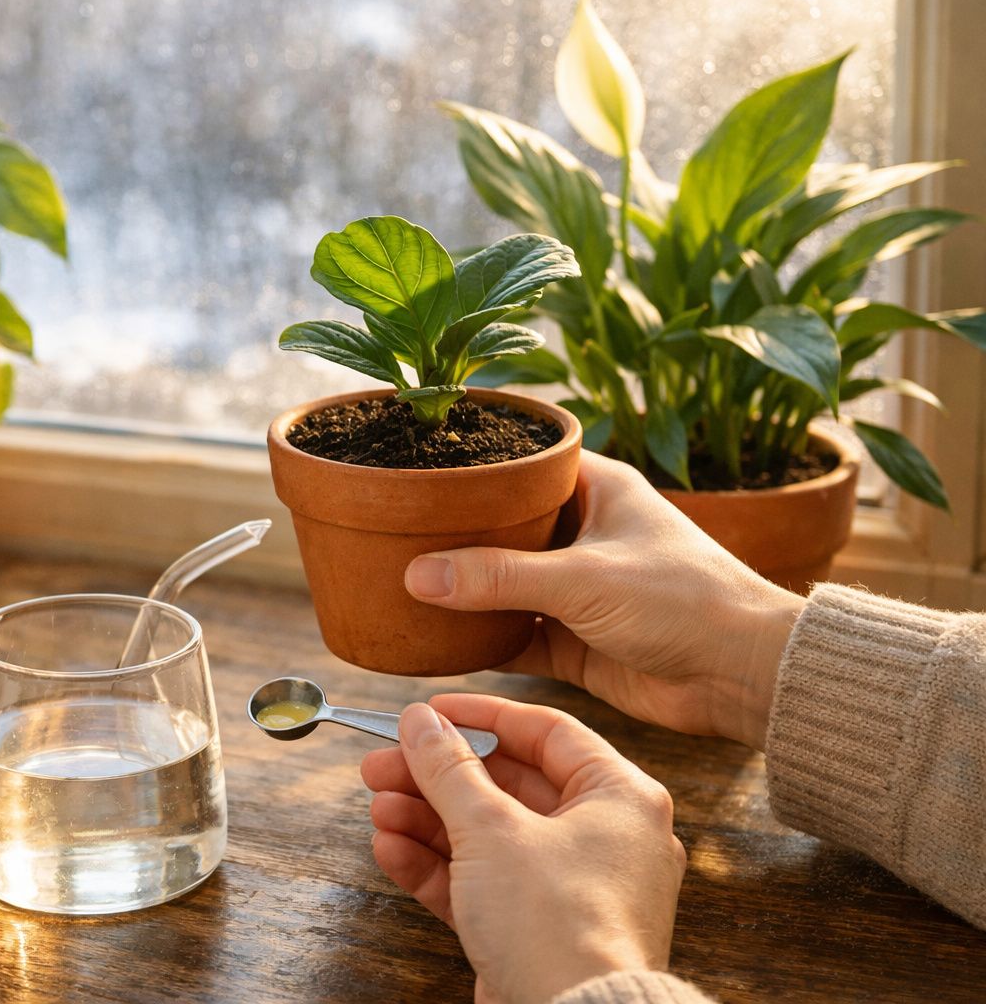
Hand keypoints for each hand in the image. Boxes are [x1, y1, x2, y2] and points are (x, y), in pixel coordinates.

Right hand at [363, 696, 685, 1003]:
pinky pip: (484, 882)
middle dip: (436, 776)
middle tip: (382, 764)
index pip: (546, 731)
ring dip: (427, 819)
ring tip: (379, 809)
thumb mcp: (492, 829)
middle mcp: (603, 838)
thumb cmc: (559, 927)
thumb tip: (420, 720)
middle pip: (507, 784)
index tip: (429, 711)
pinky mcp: (539, 930)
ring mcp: (571, 888)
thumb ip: (449, 768)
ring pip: (488, 835)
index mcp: (620, 798)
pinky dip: (438, 865)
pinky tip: (391, 849)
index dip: (481, 715)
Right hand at [403, 450, 804, 748]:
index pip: (525, 462)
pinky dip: (479, 640)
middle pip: (504, 526)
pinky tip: (435, 640)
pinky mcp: (574, 642)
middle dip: (456, 535)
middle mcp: (584, 533)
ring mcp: (577, 590)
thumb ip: (498, 577)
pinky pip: (513, 636)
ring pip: (503, 584)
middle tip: (396, 531)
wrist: (743, 677)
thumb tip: (417, 575)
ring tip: (399, 582)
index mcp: (598, 489)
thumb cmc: (686, 601)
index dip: (477, 465)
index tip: (422, 469)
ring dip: (463, 591)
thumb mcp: (582, 578)